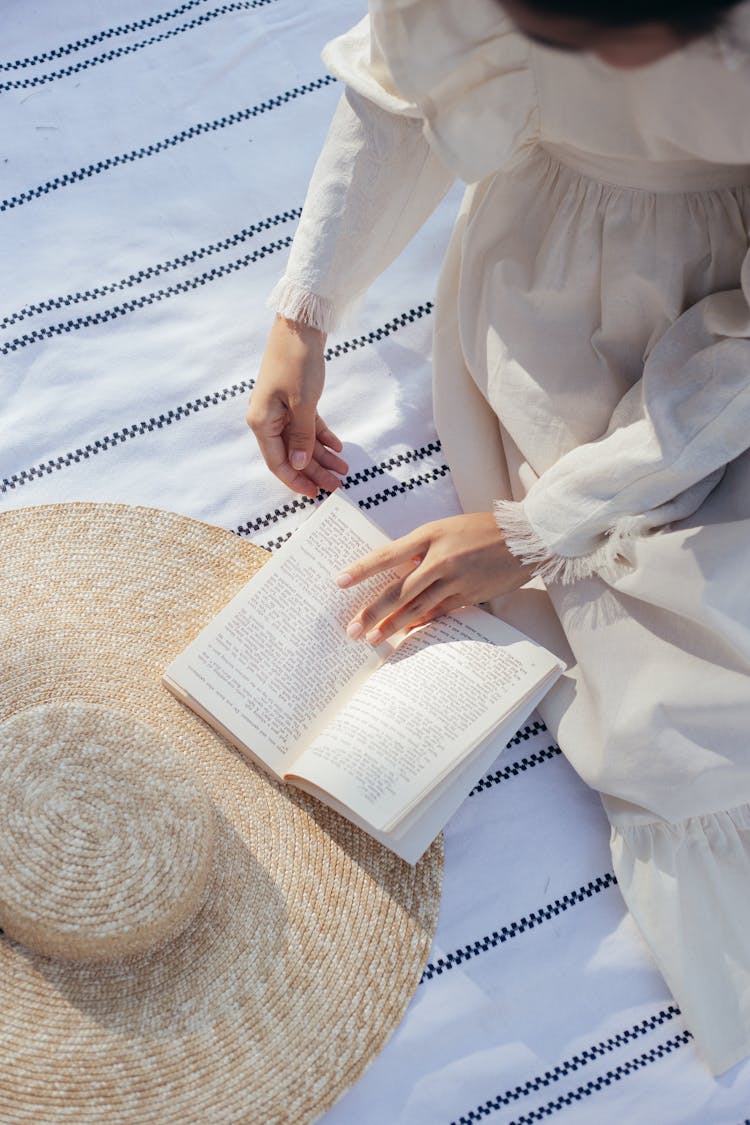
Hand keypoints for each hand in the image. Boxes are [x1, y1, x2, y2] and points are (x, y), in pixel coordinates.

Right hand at [246, 315, 348, 497]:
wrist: (300, 325)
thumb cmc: (297, 362)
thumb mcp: (303, 404)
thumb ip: (301, 437)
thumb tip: (297, 465)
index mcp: (262, 422)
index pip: (278, 463)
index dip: (296, 480)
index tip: (315, 494)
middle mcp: (268, 418)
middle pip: (292, 455)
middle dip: (315, 471)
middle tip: (337, 484)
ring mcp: (281, 409)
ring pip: (302, 441)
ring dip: (322, 456)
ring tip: (343, 468)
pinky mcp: (294, 399)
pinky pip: (307, 425)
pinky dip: (322, 436)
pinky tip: (338, 446)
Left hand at [337, 513, 534, 643]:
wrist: (525, 537)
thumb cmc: (482, 529)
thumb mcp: (446, 529)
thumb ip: (420, 548)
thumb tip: (394, 573)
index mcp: (430, 535)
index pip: (388, 554)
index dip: (362, 569)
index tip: (340, 582)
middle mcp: (440, 558)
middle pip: (398, 590)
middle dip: (372, 612)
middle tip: (353, 629)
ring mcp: (455, 579)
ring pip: (416, 607)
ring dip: (392, 625)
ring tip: (373, 639)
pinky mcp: (470, 595)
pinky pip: (439, 613)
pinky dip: (420, 623)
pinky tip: (405, 633)